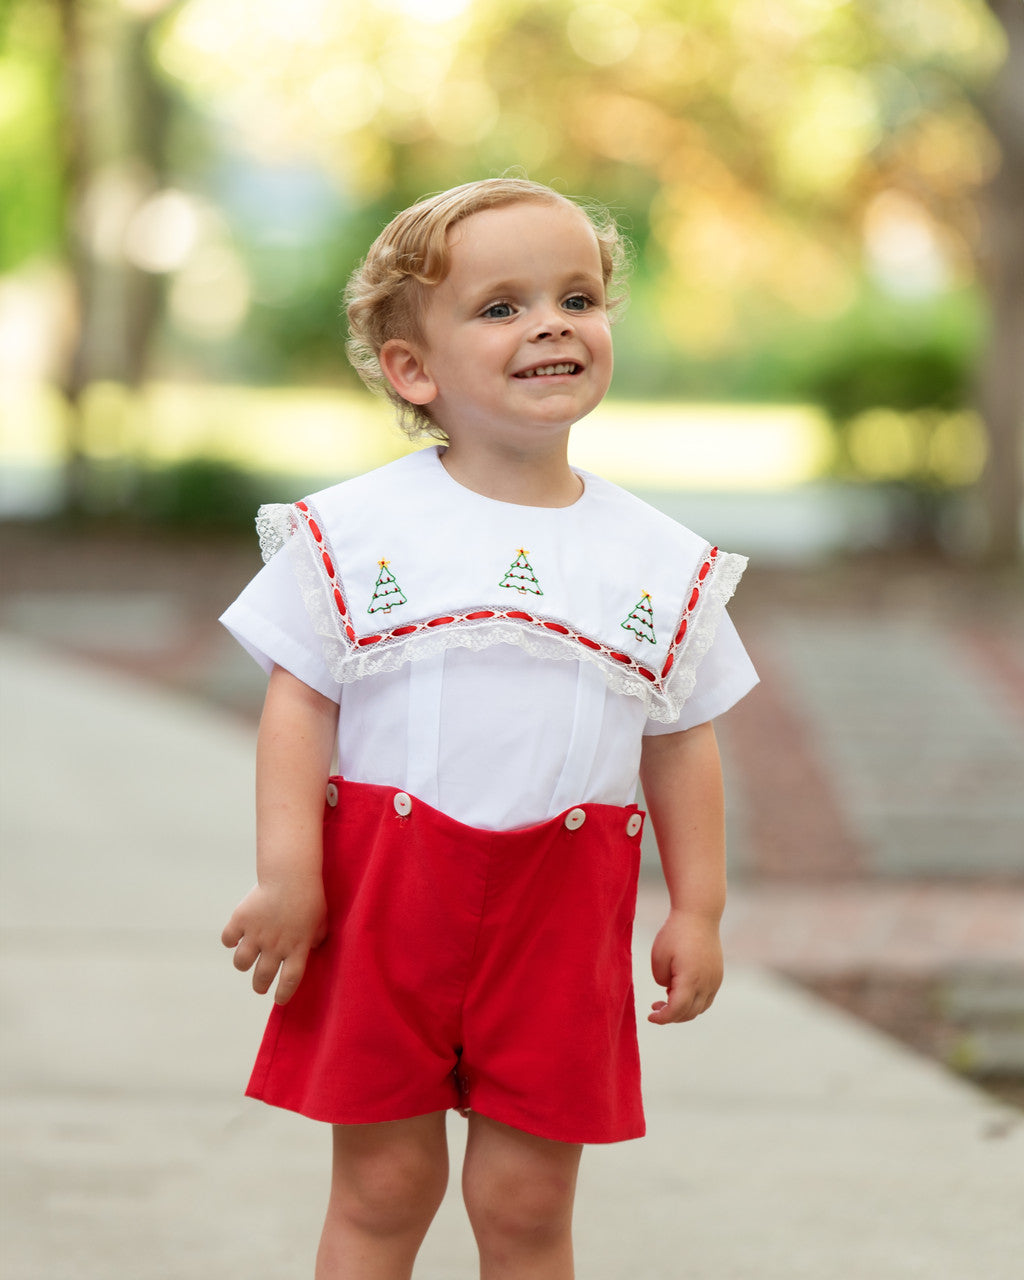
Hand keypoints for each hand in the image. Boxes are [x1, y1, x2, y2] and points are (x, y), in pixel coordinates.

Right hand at [221, 878, 327, 1004]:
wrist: (290, 874)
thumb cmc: (310, 897)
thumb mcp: (321, 921)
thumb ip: (315, 938)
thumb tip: (311, 949)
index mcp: (298, 948)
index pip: (289, 981)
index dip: (283, 993)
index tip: (279, 999)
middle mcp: (275, 946)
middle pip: (262, 977)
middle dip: (260, 985)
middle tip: (260, 985)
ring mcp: (256, 934)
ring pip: (241, 962)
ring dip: (244, 963)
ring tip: (248, 958)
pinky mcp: (241, 920)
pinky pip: (228, 939)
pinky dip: (230, 939)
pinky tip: (237, 935)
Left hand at [648, 910, 722, 1024]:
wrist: (699, 914)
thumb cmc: (675, 933)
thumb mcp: (658, 957)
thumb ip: (661, 980)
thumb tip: (669, 989)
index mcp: (691, 980)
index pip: (677, 1010)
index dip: (662, 1018)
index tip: (650, 1016)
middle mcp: (707, 983)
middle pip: (689, 1013)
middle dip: (671, 1016)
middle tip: (655, 1008)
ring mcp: (715, 980)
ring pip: (700, 1008)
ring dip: (683, 1010)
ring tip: (666, 998)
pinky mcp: (717, 975)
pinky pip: (707, 998)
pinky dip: (694, 1002)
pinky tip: (680, 990)